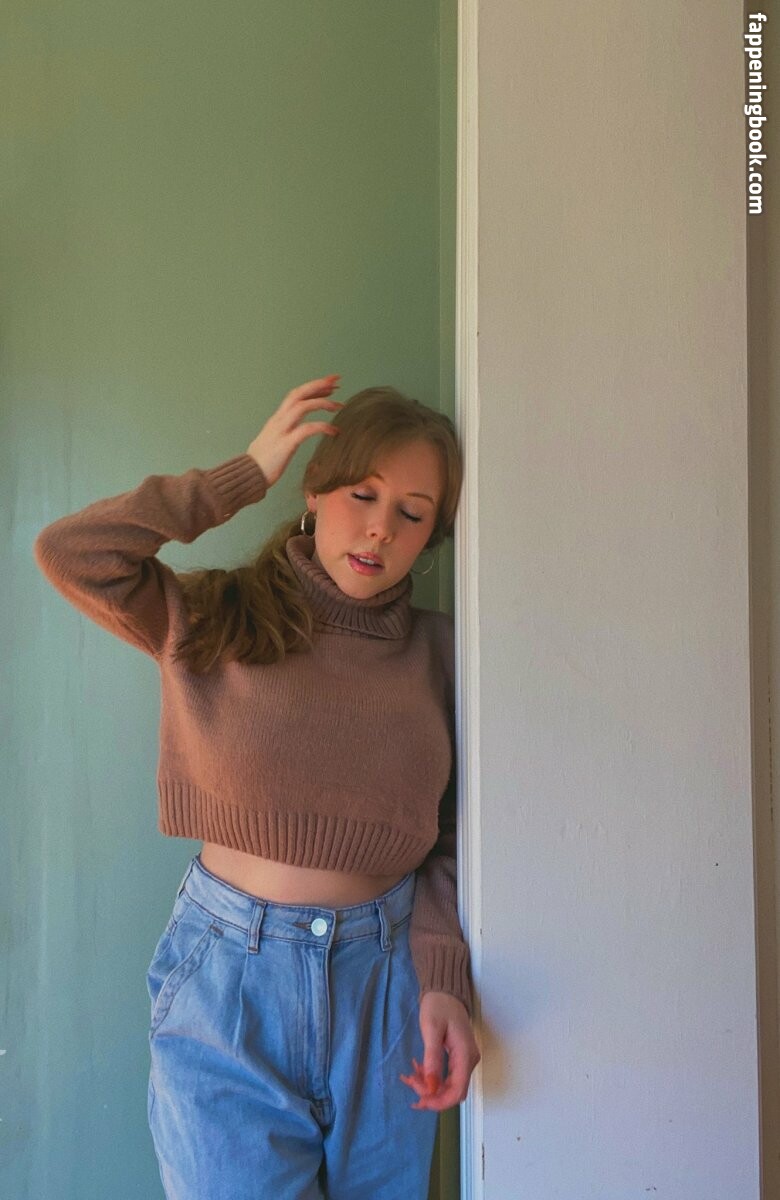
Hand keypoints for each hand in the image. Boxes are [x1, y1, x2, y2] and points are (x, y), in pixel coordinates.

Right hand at [246, 375, 343, 488]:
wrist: (247, 476)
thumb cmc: (261, 463)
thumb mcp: (273, 440)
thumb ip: (284, 432)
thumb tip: (295, 430)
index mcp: (277, 419)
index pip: (295, 396)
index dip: (312, 387)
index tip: (329, 385)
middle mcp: (278, 420)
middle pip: (298, 394)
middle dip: (318, 385)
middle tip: (336, 381)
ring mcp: (281, 431)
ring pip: (303, 406)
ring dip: (323, 403)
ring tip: (339, 406)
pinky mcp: (286, 444)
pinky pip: (307, 429)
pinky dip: (322, 426)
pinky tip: (334, 431)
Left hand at [399, 992, 480, 1111]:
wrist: (445, 991)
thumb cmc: (439, 1006)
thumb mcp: (432, 1030)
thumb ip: (432, 1058)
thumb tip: (431, 1087)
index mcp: (465, 1055)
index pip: (457, 1091)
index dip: (439, 1102)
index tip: (419, 1101)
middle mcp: (468, 1061)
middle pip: (453, 1091)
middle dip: (431, 1093)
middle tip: (410, 1081)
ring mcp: (464, 1060)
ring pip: (448, 1085)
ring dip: (429, 1086)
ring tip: (411, 1075)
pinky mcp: (458, 1058)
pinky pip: (446, 1076)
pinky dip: (431, 1077)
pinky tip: (418, 1070)